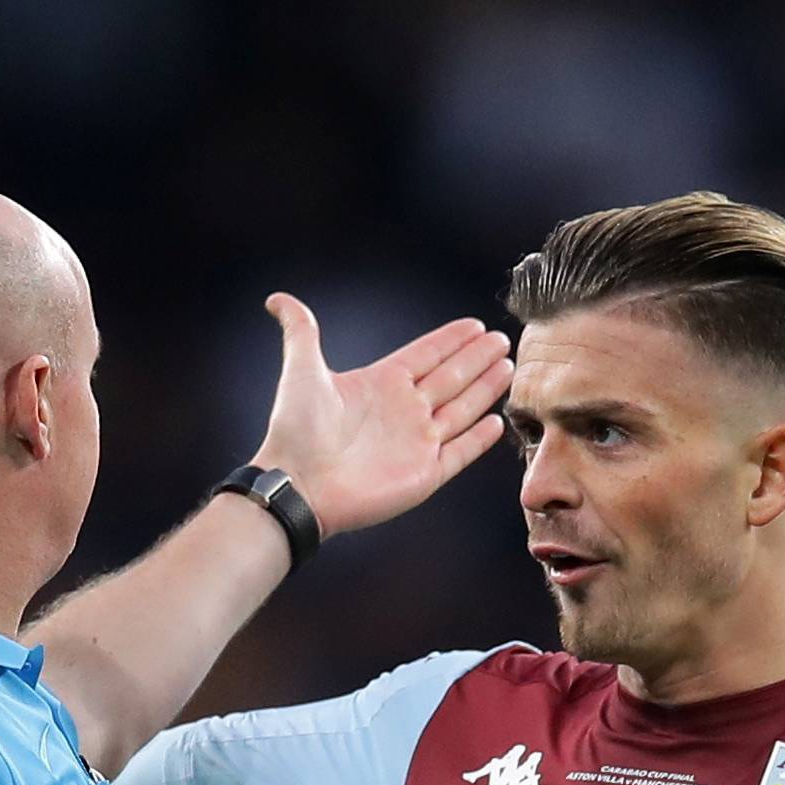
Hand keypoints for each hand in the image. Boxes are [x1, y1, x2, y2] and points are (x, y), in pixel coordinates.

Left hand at [250, 296, 511, 538]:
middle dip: (477, 359)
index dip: (450, 340)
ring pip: (462, 409)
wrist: (299, 485)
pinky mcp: (425, 474)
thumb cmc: (296, 431)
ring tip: (507, 368)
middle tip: (501, 340)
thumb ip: (300, 331)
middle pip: (451, 378)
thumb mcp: (301, 370)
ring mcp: (417, 443)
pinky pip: (460, 452)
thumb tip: (278, 299)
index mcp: (381, 384)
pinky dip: (479, 438)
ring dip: (485, 390)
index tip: (474, 325)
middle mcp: (404, 411)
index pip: (426, 355)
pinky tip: (495, 420)